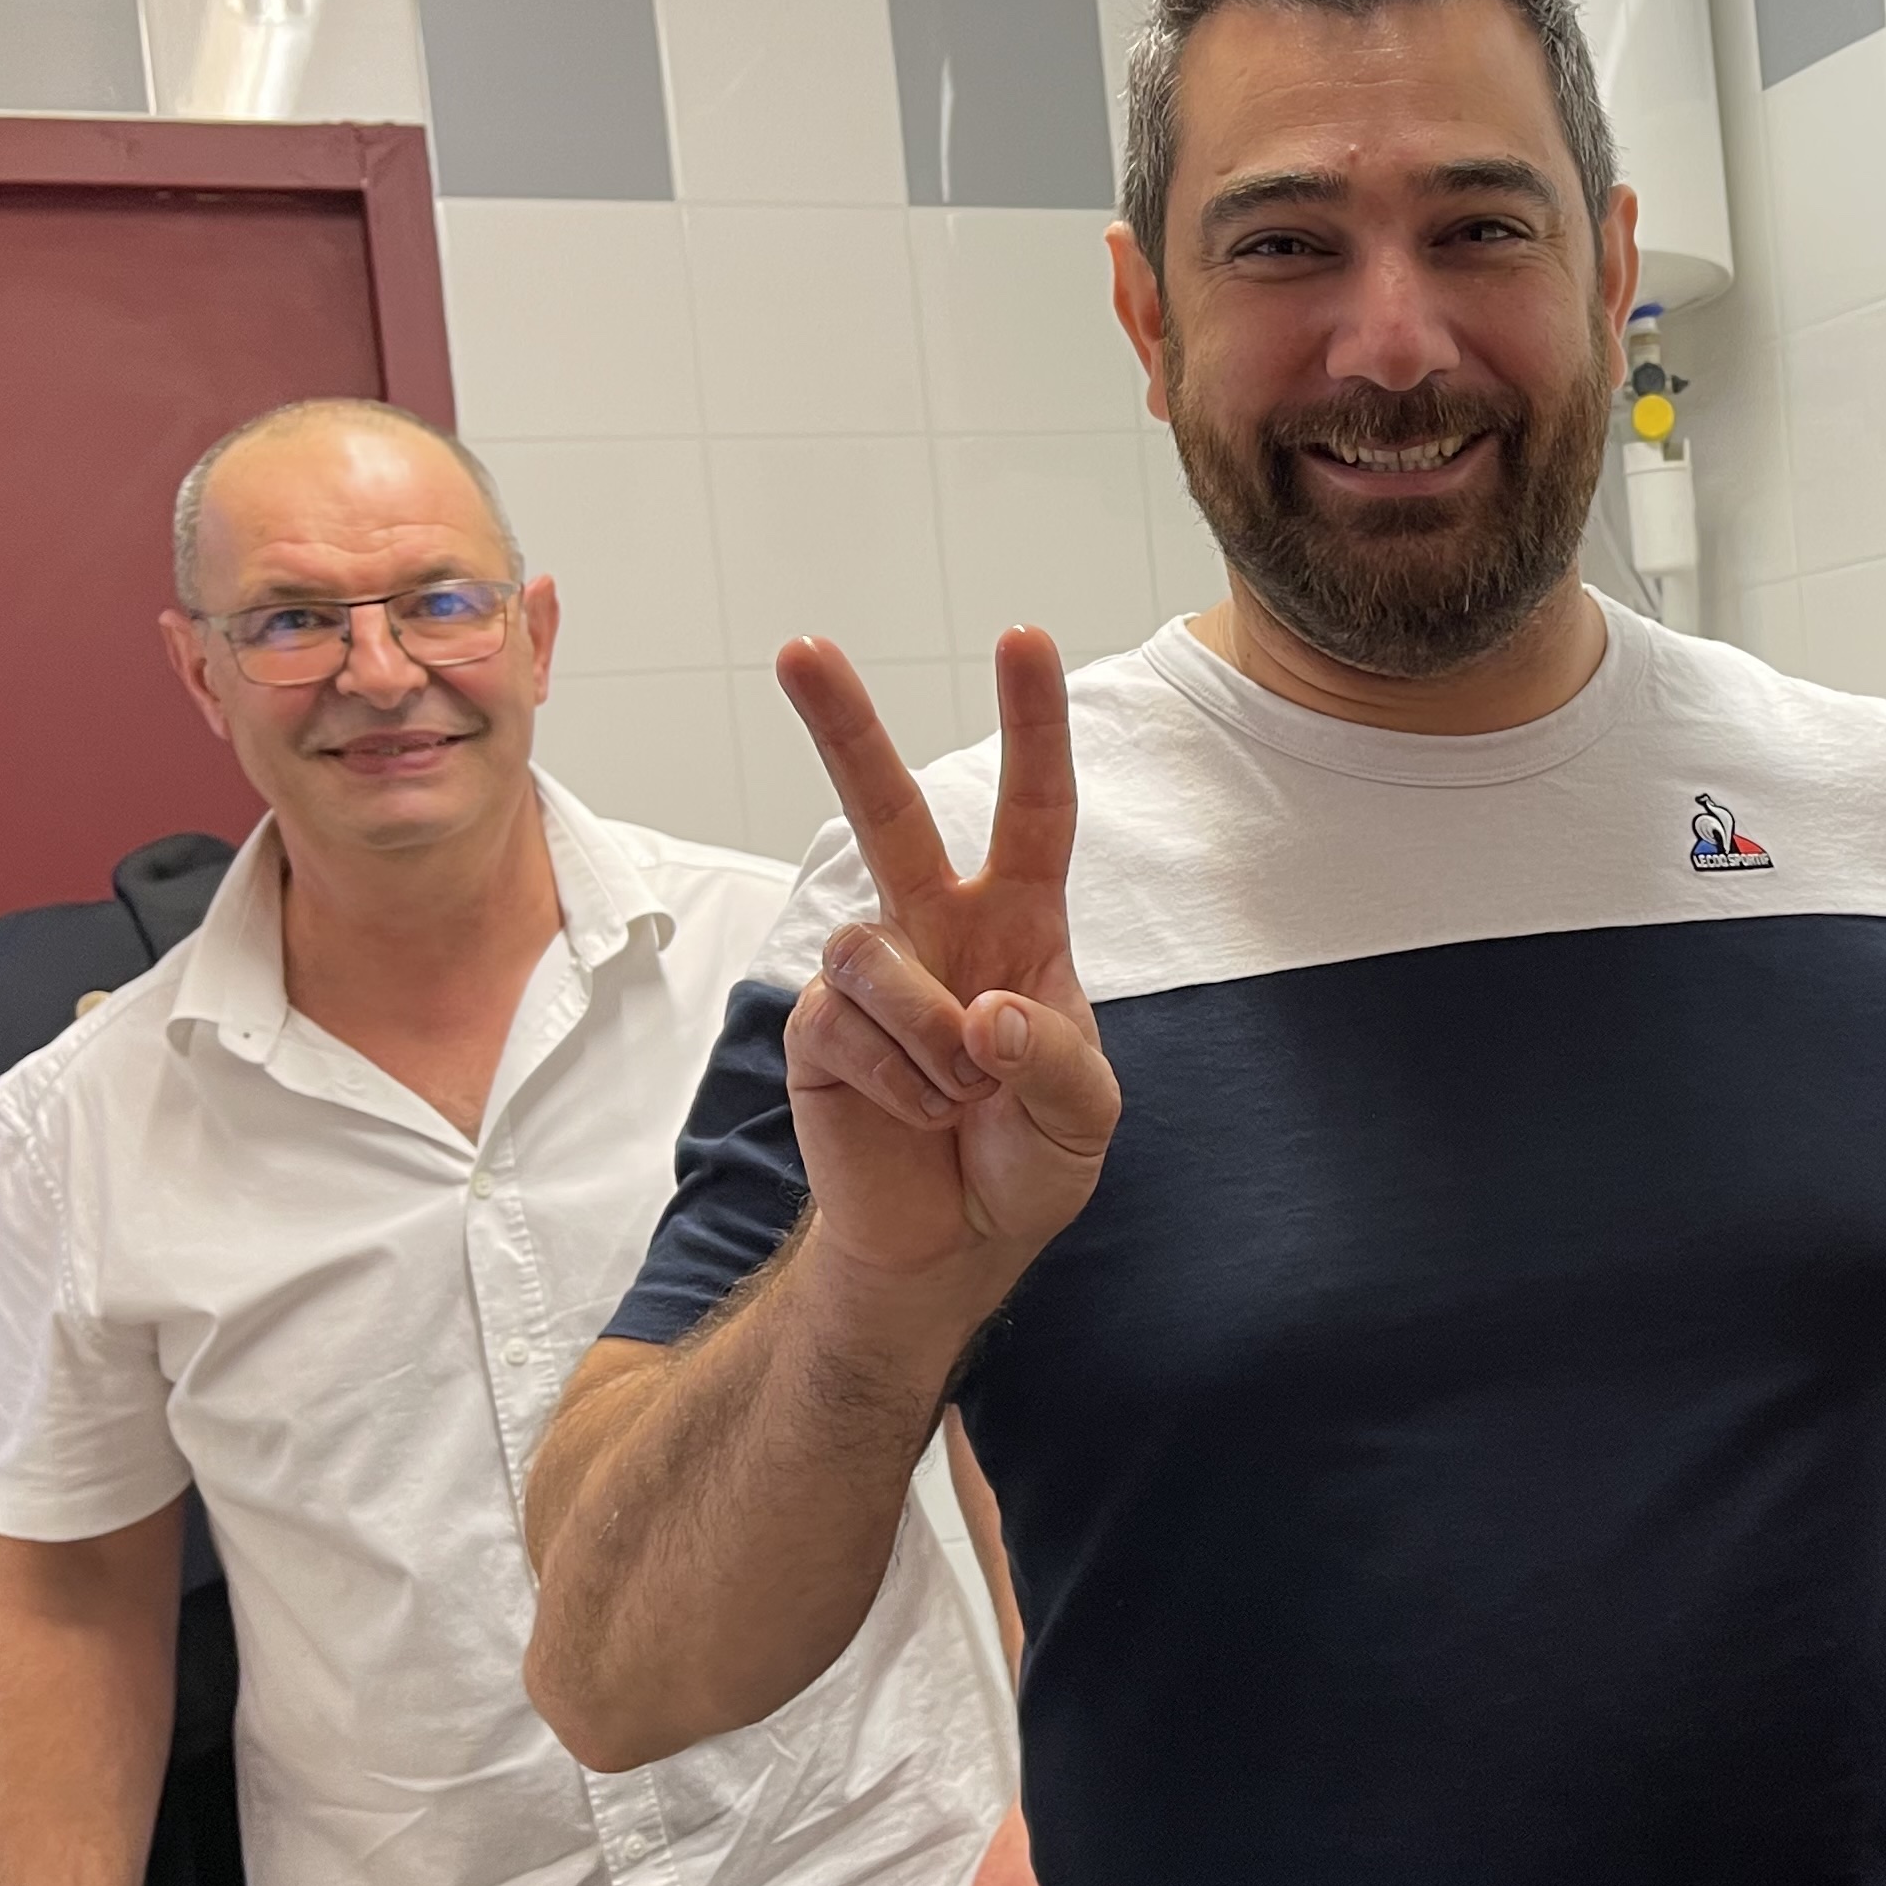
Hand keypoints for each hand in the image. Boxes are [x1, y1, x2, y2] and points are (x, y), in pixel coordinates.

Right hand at [779, 631, 1119, 1293]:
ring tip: (959, 1096)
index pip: (1035, 812)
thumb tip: (985, 1012)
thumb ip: (1055, 1060)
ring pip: (878, 953)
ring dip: (934, 1042)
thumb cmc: (1027, 1162)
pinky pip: (849, 1026)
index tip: (1023, 638)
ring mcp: (871, 974)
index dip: (1033, 726)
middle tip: (801, 647)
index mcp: (1020, 925)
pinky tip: (916, 1117)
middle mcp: (938, 928)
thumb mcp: (1083, 1118)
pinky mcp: (814, 1027)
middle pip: (888, 810)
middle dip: (844, 727)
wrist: (951, 1247)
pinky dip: (900, 1086)